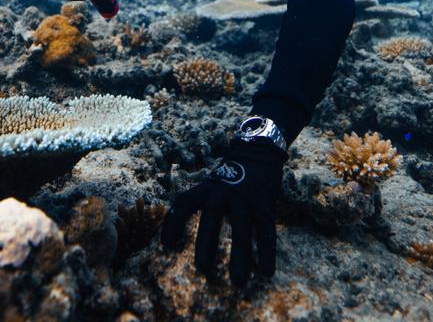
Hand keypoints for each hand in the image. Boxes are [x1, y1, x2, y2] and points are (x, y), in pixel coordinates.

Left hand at [160, 139, 285, 285]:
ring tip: (239, 282)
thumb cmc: (231, 174)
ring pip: (242, 229)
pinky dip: (267, 252)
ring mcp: (246, 198)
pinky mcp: (265, 205)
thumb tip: (182, 228)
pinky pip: (267, 231)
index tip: (166, 245)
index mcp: (207, 187)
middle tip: (203, 269)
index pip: (184, 203)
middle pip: (212, 219)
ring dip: (240, 257)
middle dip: (206, 244)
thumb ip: (202, 201)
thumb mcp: (212, 182)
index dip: (173, 222)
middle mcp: (224, 191)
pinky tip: (267, 272)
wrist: (259, 150)